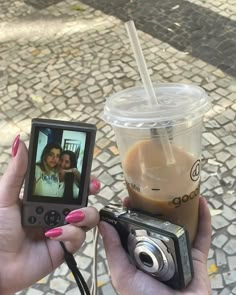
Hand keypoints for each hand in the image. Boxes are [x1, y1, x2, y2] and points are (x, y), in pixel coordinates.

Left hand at [0, 138, 99, 294]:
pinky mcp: (65, 247)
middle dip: (91, 191)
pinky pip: (79, 238)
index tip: (85, 168)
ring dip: (85, 213)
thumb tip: (20, 141)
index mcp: (46, 198)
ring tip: (71, 215)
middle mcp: (58, 211)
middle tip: (93, 186)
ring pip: (89, 217)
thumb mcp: (5, 196)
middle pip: (84, 197)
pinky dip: (70, 233)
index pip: (68, 183)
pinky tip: (54, 234)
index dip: (80, 175)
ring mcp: (63, 229)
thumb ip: (17, 171)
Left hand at [99, 197, 211, 294]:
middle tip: (151, 190)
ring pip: (180, 226)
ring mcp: (178, 253)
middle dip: (155, 207)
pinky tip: (201, 201)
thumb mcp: (122, 274)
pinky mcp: (195, 257)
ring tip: (177, 189)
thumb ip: (113, 250)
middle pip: (158, 225)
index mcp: (140, 255)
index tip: (127, 200)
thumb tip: (103, 224)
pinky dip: (204, 219)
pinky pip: (202, 235)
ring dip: (181, 208)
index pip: (135, 229)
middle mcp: (159, 251)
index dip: (131, 213)